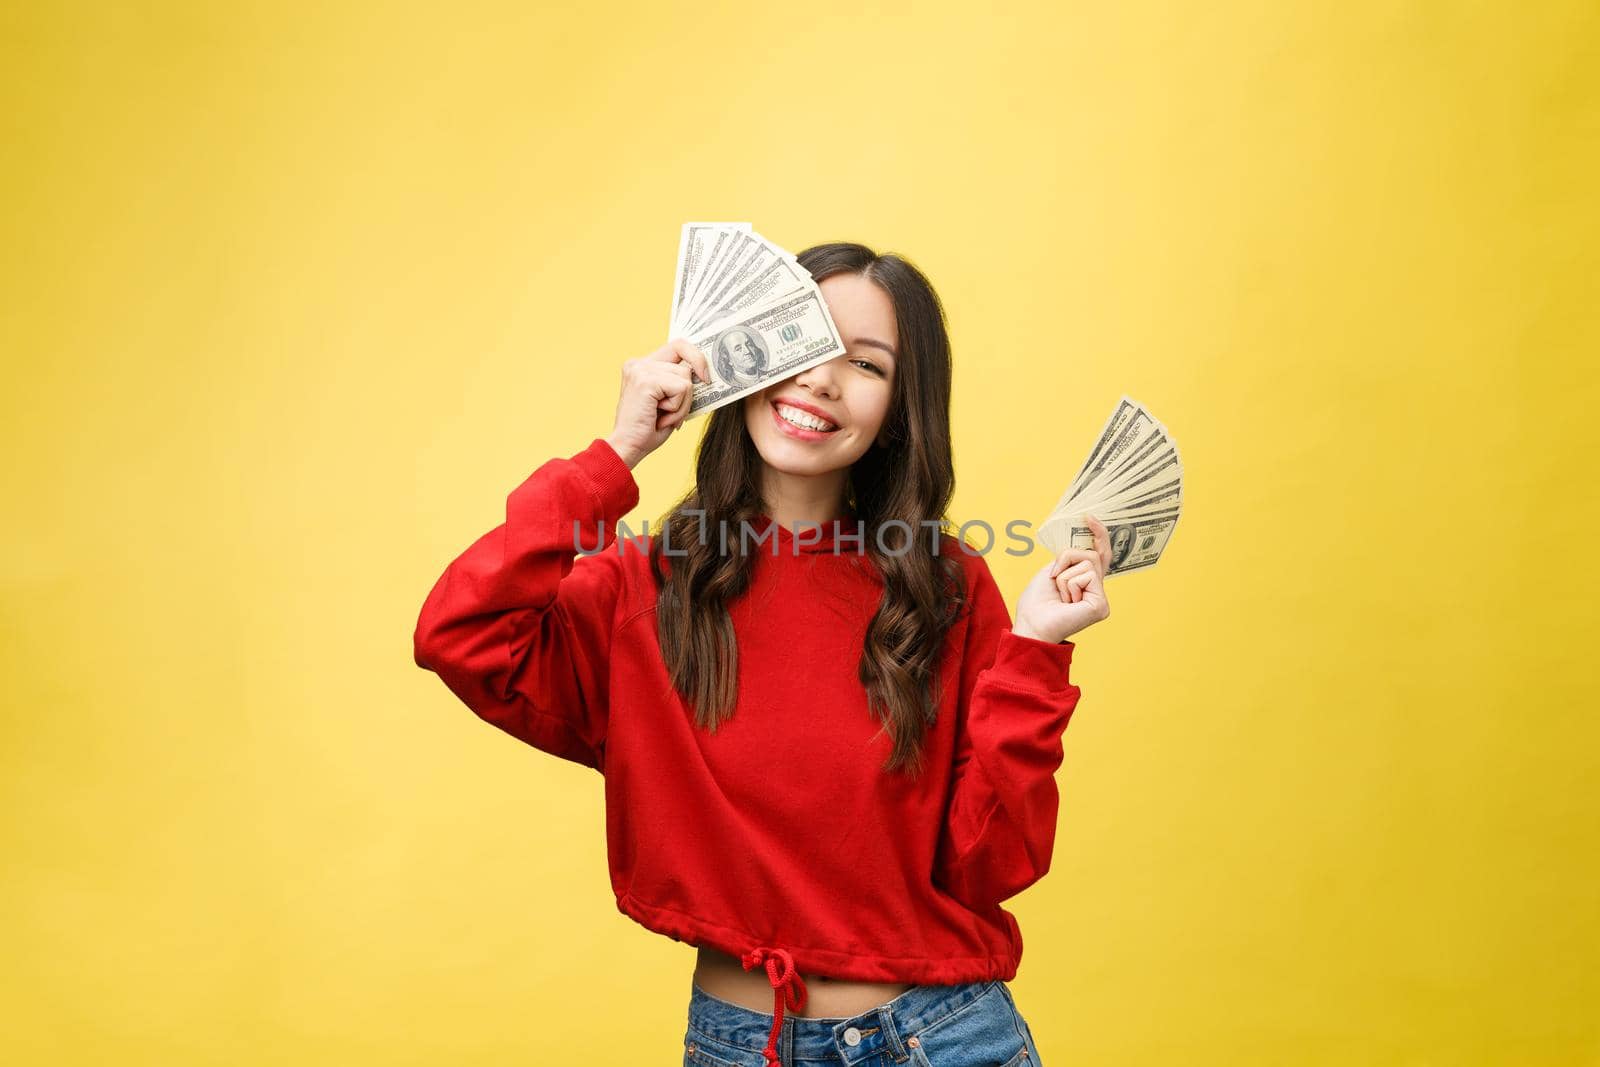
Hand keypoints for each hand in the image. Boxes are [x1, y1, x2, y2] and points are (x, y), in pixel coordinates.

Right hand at [605, 339, 712, 468]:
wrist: (628, 447)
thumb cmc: (648, 429)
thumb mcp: (668, 401)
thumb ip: (680, 383)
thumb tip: (704, 374)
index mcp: (642, 365)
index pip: (678, 346)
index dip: (696, 357)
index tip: (706, 377)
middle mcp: (639, 363)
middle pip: (685, 360)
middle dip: (689, 390)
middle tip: (675, 412)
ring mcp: (641, 369)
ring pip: (686, 379)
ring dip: (682, 404)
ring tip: (663, 416)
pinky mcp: (645, 380)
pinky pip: (681, 389)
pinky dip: (677, 408)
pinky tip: (660, 417)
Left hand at [1013, 515, 1112, 643]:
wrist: (1031, 623)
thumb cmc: (1037, 602)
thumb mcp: (1051, 570)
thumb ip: (1070, 558)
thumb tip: (1087, 548)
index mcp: (1085, 582)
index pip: (1099, 555)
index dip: (1098, 535)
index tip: (1089, 517)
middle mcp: (1096, 590)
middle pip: (1092, 554)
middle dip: (1067, 558)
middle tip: (1053, 576)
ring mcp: (1101, 598)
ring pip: (1088, 562)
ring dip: (1065, 576)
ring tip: (1060, 596)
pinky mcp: (1101, 604)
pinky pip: (1086, 575)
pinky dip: (1069, 584)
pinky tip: (1067, 602)